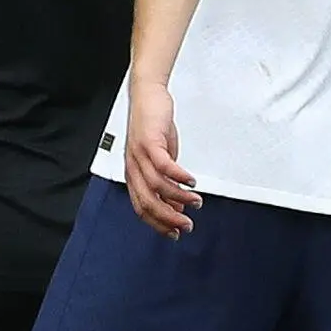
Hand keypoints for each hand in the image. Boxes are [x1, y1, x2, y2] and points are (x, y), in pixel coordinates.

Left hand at [125, 84, 201, 237]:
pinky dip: (179, 176)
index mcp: (133, 174)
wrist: (147, 96)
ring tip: (197, 202)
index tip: (174, 233)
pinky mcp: (149, 143)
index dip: (157, 223)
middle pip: (147, 201)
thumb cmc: (154, 126)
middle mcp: (133, 168)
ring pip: (157, 186)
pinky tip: (192, 182)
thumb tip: (177, 201)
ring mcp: (139, 156)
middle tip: (186, 226)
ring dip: (179, 198)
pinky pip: (164, 165)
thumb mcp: (160, 157)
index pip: (141, 207)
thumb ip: (165, 179)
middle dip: (168, 218)